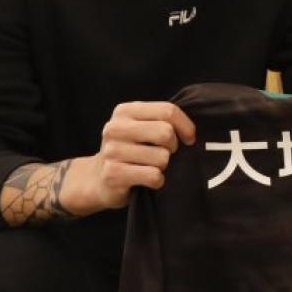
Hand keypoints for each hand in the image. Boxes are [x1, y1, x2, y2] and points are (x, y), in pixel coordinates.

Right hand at [66, 100, 197, 212]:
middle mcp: (115, 128)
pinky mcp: (113, 174)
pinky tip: (147, 180)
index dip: (186, 127)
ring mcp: (112, 151)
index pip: (167, 111)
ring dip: (164, 167)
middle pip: (166, 132)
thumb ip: (163, 121)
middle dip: (174, 148)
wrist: (98, 178)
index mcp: (125, 111)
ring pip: (162, 157)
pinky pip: (153, 176)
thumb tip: (193, 131)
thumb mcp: (142, 128)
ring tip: (151, 167)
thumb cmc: (131, 151)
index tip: (188, 140)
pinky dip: (157, 181)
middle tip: (166, 155)